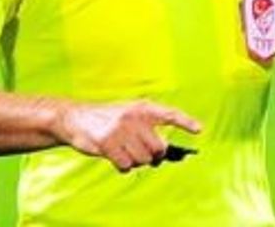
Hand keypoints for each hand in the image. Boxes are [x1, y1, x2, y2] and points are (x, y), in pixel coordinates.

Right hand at [59, 100, 201, 172]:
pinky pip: (126, 166)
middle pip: (158, 148)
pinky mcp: (108, 143)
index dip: (185, 122)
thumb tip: (164, 153)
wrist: (75, 118)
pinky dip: (121, 166)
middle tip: (140, 152)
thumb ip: (147, 128)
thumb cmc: (107, 120)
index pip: (169, 114)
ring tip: (122, 150)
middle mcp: (134, 117)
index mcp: (142, 108)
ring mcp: (121, 130)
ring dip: (134, 161)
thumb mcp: (129, 114)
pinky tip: (114, 156)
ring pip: (142, 160)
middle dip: (153, 156)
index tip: (199, 129)